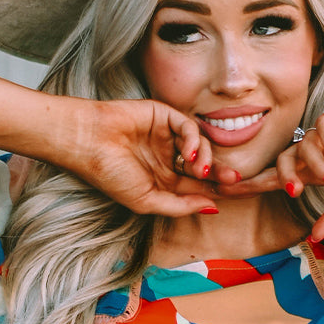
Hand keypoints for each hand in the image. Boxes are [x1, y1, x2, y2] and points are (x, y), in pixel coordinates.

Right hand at [0, 71, 238, 216]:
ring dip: (206, 158)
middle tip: (234, 180)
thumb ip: (181, 205)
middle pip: (206, 166)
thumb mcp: (148, 201)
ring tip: (197, 168)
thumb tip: (213, 208)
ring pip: (201, 146)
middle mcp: (168, 160)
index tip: (238, 195)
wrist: (86, 143)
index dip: (219, 191)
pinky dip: (194, 139)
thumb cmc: (110, 175)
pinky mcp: (163, 115)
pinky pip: (188, 126)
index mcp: (165, 182)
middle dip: (222, 174)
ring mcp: (166, 137)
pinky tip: (189, 153)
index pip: (200, 187)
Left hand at [217, 94, 323, 239]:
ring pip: (304, 144)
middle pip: (283, 160)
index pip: (281, 178)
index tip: (227, 193)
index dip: (254, 184)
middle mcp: (321, 150)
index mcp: (322, 171)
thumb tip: (314, 237)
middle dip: (279, 175)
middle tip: (294, 191)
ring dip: (315, 164)